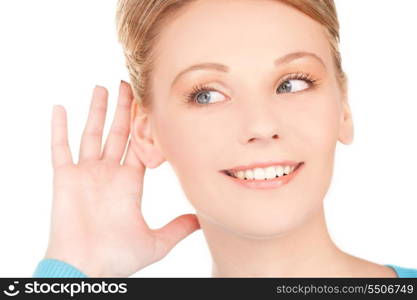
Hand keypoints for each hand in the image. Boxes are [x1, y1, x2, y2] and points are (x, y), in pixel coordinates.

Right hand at [44, 81, 199, 276]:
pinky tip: (60, 109)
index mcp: (130, 182)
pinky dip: (58, 129)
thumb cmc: (118, 258)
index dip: (145, 126)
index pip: (140, 146)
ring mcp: (86, 174)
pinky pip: (60, 149)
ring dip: (97, 111)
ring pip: (92, 134)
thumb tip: (202, 220)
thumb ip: (178, 228)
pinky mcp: (65, 179)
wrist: (86, 269)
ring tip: (102, 87)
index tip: (151, 106)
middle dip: (124, 109)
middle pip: (118, 133)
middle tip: (128, 84)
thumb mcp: (156, 242)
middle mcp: (109, 173)